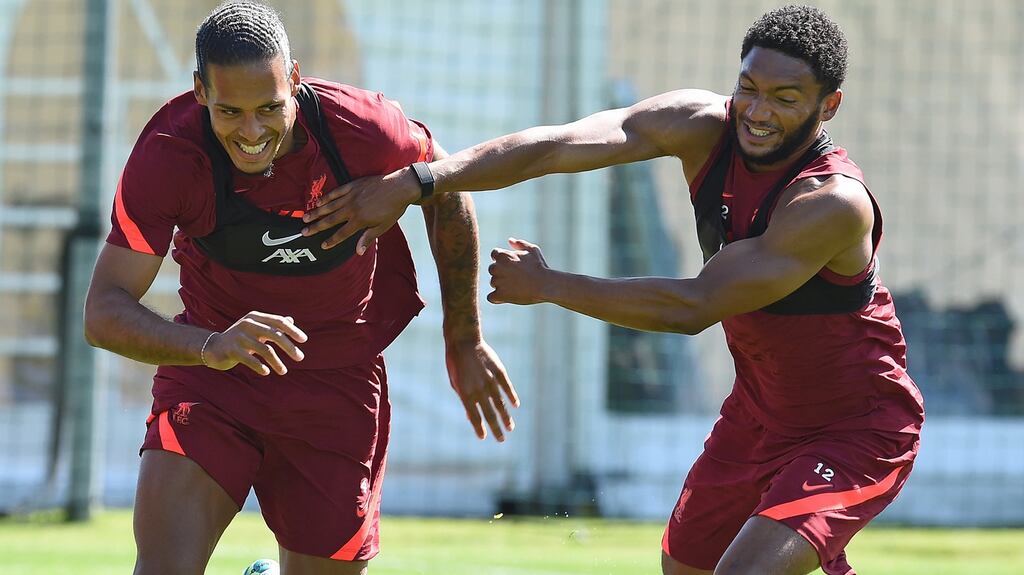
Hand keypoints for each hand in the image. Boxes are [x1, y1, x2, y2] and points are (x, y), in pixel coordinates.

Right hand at [203, 312, 306, 375]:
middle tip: (300, 358)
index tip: (304, 340)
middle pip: (274, 334)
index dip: (292, 330)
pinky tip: (267, 372)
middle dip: (289, 347)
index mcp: (255, 317)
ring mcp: (238, 336)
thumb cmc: (240, 339)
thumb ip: (272, 325)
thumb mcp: (256, 329)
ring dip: (277, 362)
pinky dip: (260, 366)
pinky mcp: (231, 349)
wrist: (213, 348)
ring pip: (265, 349)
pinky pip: (250, 359)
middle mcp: (247, 324)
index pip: (278, 321)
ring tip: (284, 371)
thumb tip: (291, 320)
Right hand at [302, 167, 420, 254]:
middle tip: (304, 231)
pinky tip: (318, 202)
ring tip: (305, 217)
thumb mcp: (383, 227)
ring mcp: (351, 196)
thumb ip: (368, 238)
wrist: (400, 187)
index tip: (323, 245)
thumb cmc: (393, 209)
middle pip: (330, 220)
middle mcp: (352, 208)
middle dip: (316, 227)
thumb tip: (357, 252)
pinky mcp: (353, 185)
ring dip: (316, 212)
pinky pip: (336, 192)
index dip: (331, 240)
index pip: (342, 233)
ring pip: (329, 206)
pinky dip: (326, 197)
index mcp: (360, 220)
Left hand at [445, 338, 519, 441]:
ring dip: (505, 417)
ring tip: (510, 427)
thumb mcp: (455, 383)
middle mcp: (478, 389)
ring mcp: (490, 380)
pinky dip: (512, 396)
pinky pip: (507, 387)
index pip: (474, 416)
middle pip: (489, 414)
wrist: (464, 341)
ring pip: (500, 403)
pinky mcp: (499, 371)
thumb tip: (470, 417)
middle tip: (501, 439)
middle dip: (496, 428)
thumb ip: (464, 399)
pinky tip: (515, 405)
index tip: (484, 437)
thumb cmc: (456, 363)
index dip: (479, 428)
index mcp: (465, 393)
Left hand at [487, 238, 549, 304]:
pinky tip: (507, 297)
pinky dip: (497, 298)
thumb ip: (520, 244)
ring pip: (493, 283)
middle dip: (501, 273)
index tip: (512, 265)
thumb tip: (510, 240)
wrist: (545, 284)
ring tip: (517, 287)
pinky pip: (491, 297)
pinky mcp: (500, 295)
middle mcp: (497, 267)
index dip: (502, 260)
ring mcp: (497, 281)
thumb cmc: (540, 267)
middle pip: (492, 269)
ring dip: (501, 285)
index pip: (494, 254)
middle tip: (516, 277)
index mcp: (503, 255)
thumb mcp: (533, 250)